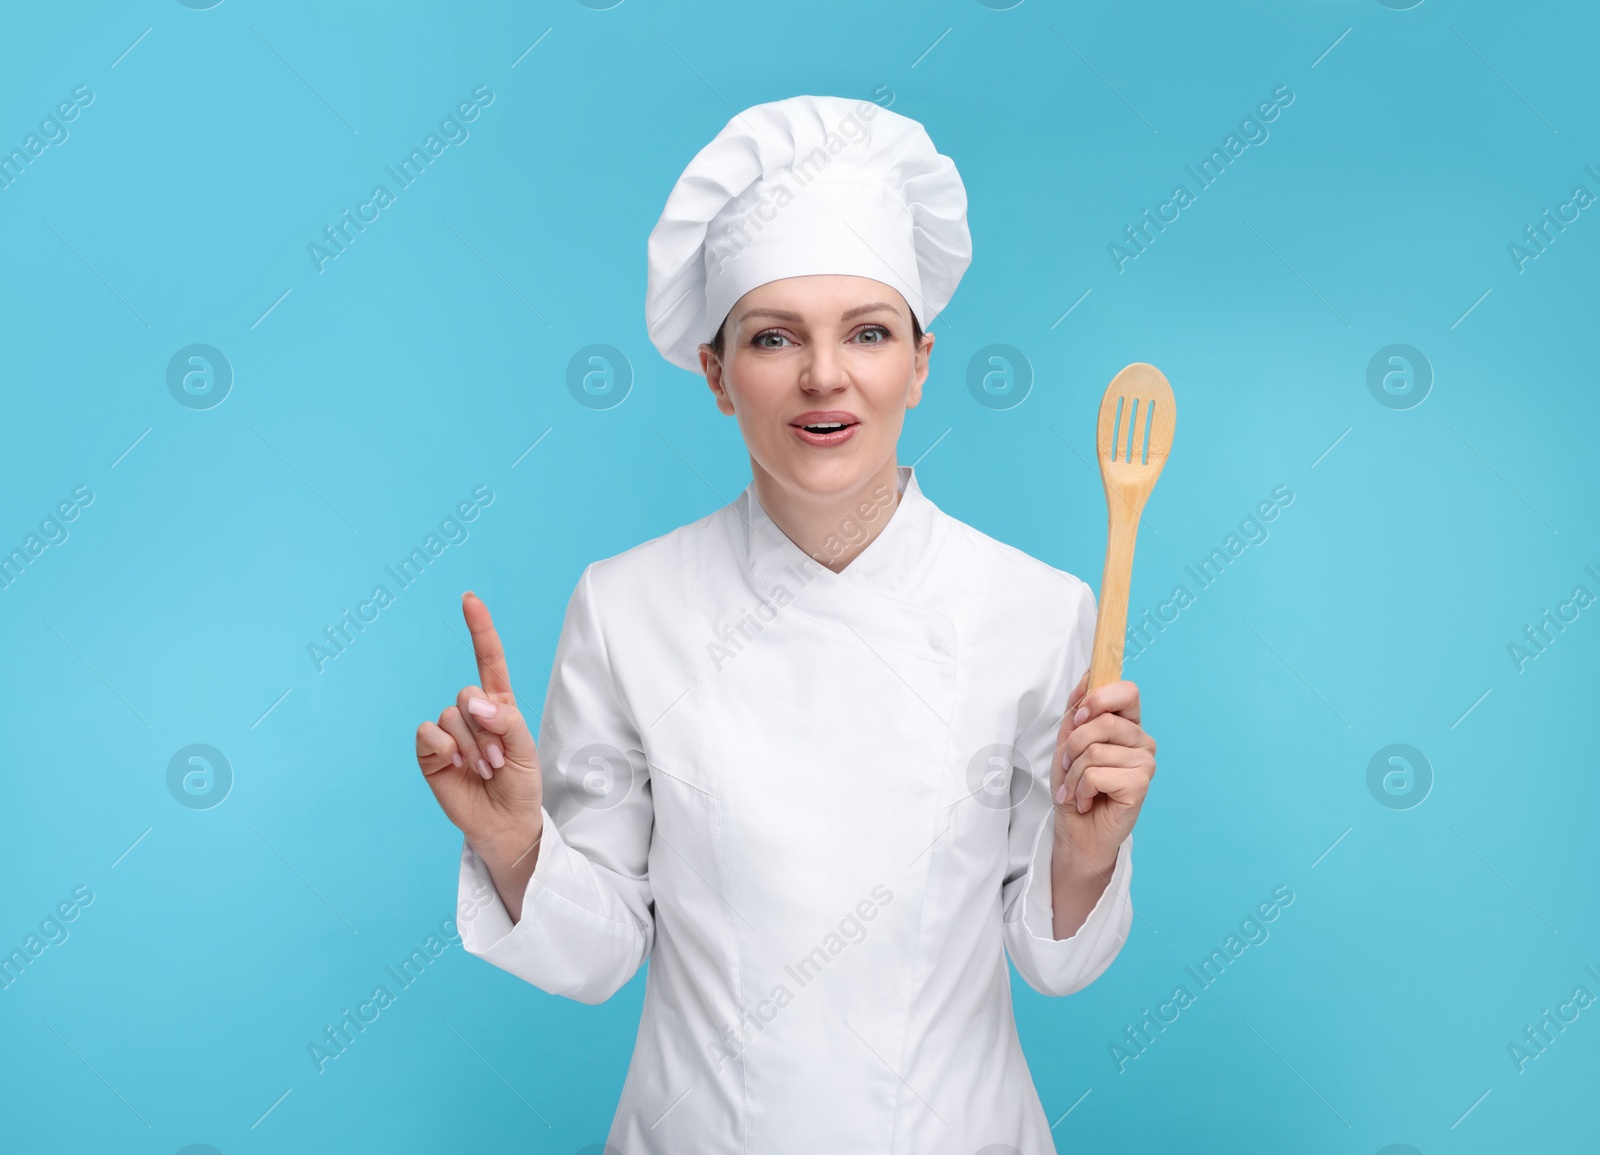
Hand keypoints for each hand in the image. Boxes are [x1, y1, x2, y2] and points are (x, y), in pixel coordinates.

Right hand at [415, 592, 543, 873]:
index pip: (488, 659)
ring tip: (483, 769)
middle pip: (468, 693)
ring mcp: (448, 732)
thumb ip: (505, 720)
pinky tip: (457, 767)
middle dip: (487, 728)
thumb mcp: (525, 749)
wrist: (504, 822)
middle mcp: (471, 713)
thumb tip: (473, 702)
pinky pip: (429, 732)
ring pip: (451, 715)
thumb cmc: (520, 784)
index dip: (479, 629)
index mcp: (499, 704)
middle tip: (499, 758)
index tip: (469, 599)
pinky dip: (445, 749)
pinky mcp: (430, 752)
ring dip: (471, 745)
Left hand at [1049, 673, 1155, 873]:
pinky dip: (1080, 789)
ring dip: (1073, 773)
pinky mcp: (1141, 785)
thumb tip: (1089, 676)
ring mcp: (1145, 763)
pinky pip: (1097, 774)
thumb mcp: (1067, 741)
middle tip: (1069, 764)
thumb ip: (1078, 709)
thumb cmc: (1074, 785)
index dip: (1099, 699)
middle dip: (1074, 745)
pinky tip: (1086, 799)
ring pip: (1095, 751)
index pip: (1128, 691)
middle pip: (1104, 721)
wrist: (1076, 828)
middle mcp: (1141, 741)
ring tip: (1075, 787)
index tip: (1079, 716)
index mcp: (1128, 724)